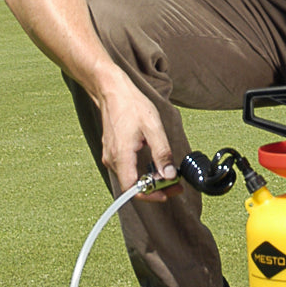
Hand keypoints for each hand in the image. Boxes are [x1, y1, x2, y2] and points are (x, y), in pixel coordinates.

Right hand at [94, 72, 179, 201]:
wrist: (112, 91)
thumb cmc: (131, 105)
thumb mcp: (153, 127)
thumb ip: (162, 153)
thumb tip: (169, 175)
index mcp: (122, 156)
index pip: (132, 189)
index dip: (150, 195)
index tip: (167, 193)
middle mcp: (112, 159)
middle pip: (132, 186)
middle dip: (155, 189)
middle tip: (175, 185)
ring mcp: (110, 156)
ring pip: (130, 179)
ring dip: (149, 181)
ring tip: (169, 176)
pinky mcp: (112, 152)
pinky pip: (126, 170)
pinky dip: (141, 172)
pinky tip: (155, 166)